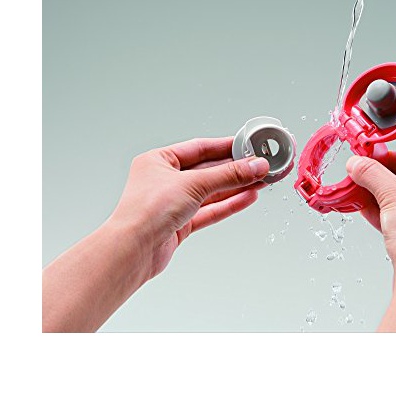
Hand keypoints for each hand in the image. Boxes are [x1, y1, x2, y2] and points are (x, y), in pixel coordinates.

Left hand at [43, 137, 269, 331]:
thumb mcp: (193, 184)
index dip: (227, 146)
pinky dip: (230, 204)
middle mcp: (165, 180)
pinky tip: (248, 197)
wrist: (133, 250)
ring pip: (212, 191)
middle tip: (262, 165)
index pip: (200, 148)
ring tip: (263, 180)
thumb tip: (255, 166)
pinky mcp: (181, 223)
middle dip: (237, 169)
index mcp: (159, 161)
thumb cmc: (146, 211)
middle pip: (209, 170)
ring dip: (238, 186)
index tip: (250, 146)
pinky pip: (211, 210)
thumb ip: (228, 175)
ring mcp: (174, 203)